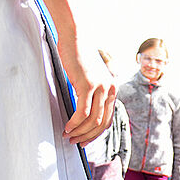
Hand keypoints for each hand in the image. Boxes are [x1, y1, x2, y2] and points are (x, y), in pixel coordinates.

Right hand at [28, 0, 116, 145]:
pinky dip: (74, 123)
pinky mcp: (89, 85)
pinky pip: (82, 112)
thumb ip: (90, 93)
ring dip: (79, 132)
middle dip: (87, 136)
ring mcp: (101, 88)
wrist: (75, 37)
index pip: (107, 119)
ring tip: (68, 136)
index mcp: (112, 90)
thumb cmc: (79, 57)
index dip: (96, 133)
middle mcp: (110, 90)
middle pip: (101, 123)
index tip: (84, 140)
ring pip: (92, 120)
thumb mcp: (88, 78)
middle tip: (74, 142)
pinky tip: (67, 127)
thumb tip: (82, 111)